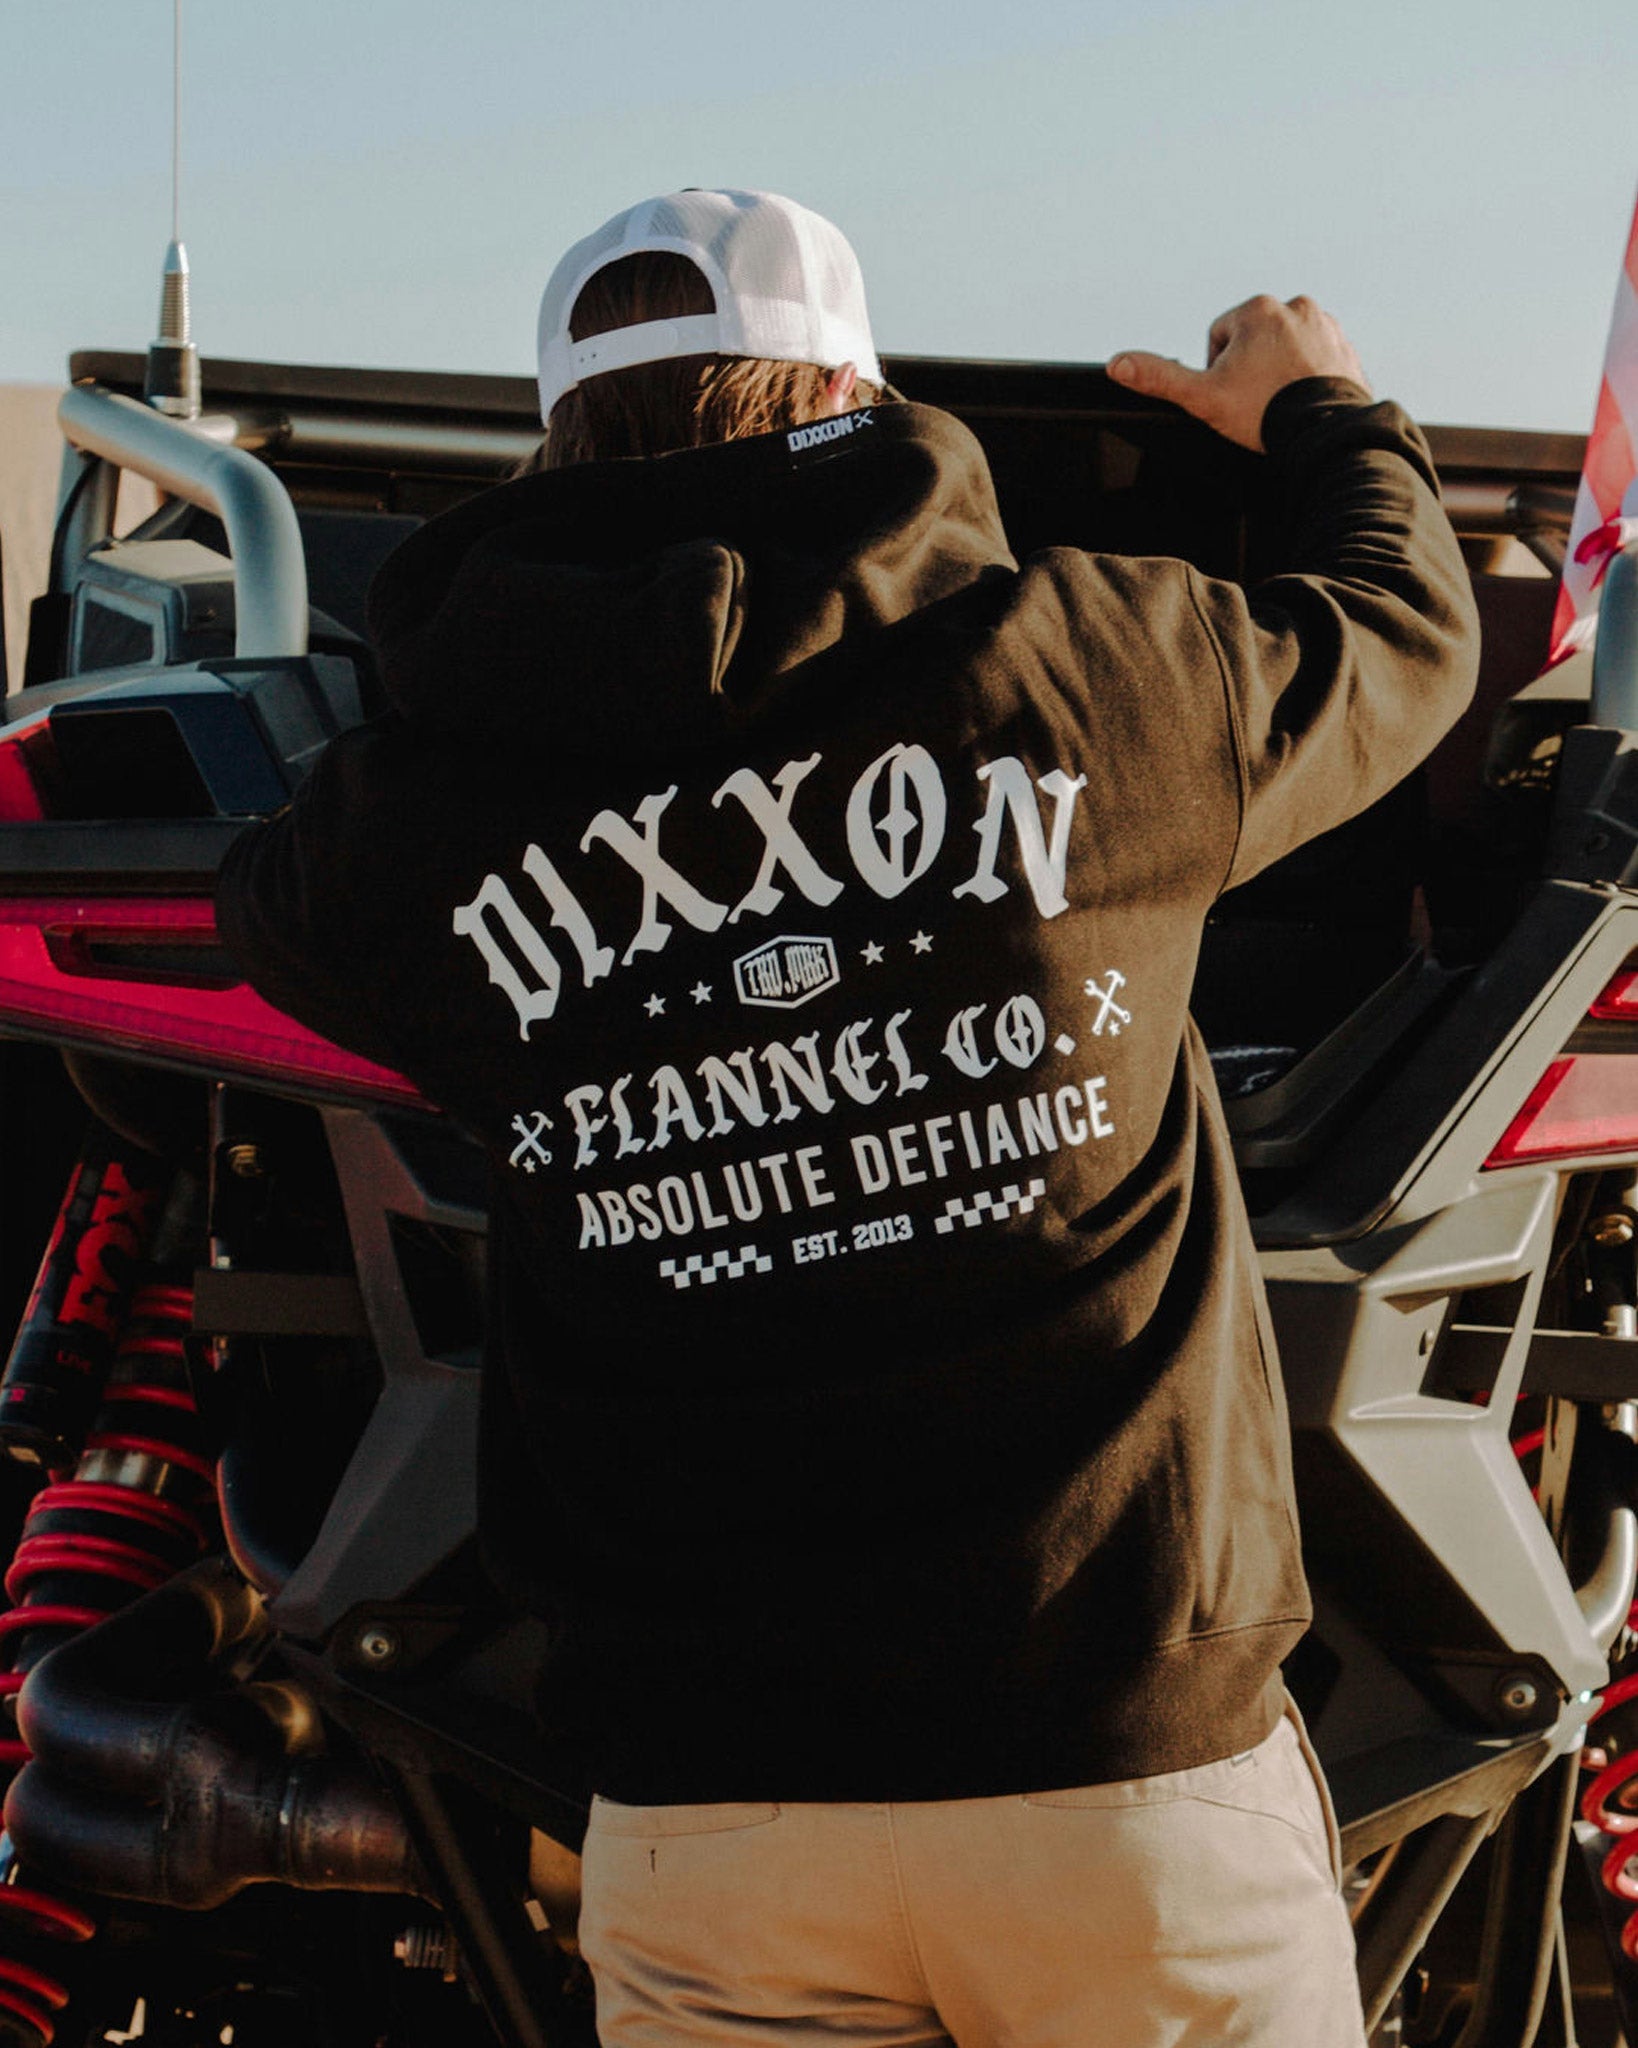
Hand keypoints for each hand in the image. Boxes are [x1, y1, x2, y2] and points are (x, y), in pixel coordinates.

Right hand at [1107, 296, 1368, 451]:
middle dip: (1249, 369)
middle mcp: (1296, 306)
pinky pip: (1314, 360)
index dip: (1216, 370)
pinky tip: (1301, 403)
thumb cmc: (1264, 412)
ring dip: (1276, 372)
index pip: (1219, 336)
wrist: (1323, 433)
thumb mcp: (1202, 397)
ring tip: (1278, 403)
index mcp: (1258, 309)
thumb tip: (1118, 363)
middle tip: (1254, 402)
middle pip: (1252, 340)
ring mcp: (1325, 326)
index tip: (1231, 394)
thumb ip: (1160, 377)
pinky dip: (1305, 378)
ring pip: (1283, 350)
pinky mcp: (1345, 348)